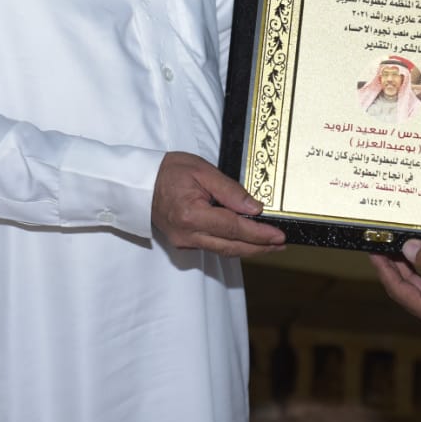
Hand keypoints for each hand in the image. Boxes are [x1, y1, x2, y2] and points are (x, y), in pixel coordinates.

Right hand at [151, 151, 285, 257]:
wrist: (139, 182)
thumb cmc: (168, 171)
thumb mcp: (202, 171)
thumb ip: (230, 191)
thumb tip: (255, 208)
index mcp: (191, 214)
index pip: (233, 228)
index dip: (259, 234)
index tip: (278, 236)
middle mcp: (187, 234)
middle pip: (231, 246)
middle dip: (259, 247)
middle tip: (281, 245)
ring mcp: (184, 241)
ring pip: (223, 250)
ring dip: (248, 249)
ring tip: (270, 245)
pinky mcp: (183, 243)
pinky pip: (213, 247)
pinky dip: (232, 245)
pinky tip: (246, 241)